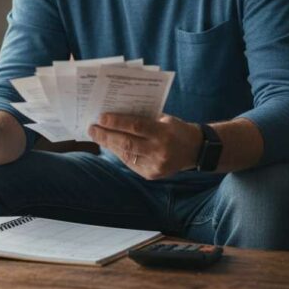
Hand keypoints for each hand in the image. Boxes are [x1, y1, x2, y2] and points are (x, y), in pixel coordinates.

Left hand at [88, 114, 202, 179]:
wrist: (195, 150)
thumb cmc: (176, 128)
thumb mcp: (164, 118)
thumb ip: (143, 117)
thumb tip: (116, 114)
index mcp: (164, 132)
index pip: (136, 126)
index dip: (117, 122)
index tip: (101, 117)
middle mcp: (160, 151)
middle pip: (127, 143)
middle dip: (106, 135)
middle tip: (92, 128)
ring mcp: (156, 165)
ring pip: (126, 155)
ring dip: (109, 145)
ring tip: (97, 135)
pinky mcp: (152, 174)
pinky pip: (131, 163)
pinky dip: (119, 153)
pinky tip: (111, 145)